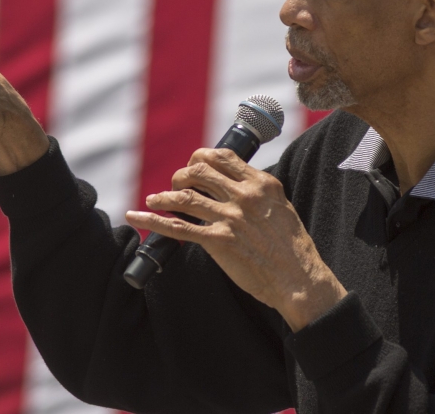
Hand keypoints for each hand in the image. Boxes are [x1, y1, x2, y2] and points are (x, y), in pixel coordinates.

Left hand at [125, 148, 346, 331]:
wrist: (298, 278)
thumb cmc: (291, 246)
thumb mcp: (279, 206)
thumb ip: (256, 192)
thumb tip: (232, 185)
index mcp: (261, 183)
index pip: (222, 156)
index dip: (201, 157)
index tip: (193, 165)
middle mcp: (244, 195)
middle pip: (199, 170)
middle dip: (181, 174)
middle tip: (177, 184)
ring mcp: (230, 217)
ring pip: (185, 196)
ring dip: (164, 195)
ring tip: (155, 199)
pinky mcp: (219, 241)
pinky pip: (178, 227)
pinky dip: (152, 220)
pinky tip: (137, 216)